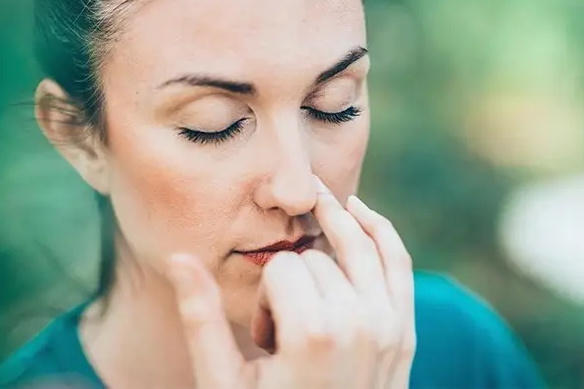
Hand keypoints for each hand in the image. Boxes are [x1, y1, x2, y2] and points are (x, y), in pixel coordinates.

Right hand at [165, 176, 415, 388]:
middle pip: (314, 260)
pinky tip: (356, 212)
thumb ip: (202, 319)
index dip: (263, 300)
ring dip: (332, 233)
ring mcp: (389, 326)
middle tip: (284, 339)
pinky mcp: (405, 331)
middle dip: (292, 287)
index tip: (265, 344)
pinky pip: (397, 261)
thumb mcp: (224, 383)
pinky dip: (380, 230)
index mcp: (314, 335)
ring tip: (312, 217)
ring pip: (358, 246)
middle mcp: (360, 324)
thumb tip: (178, 257)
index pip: (280, 270)